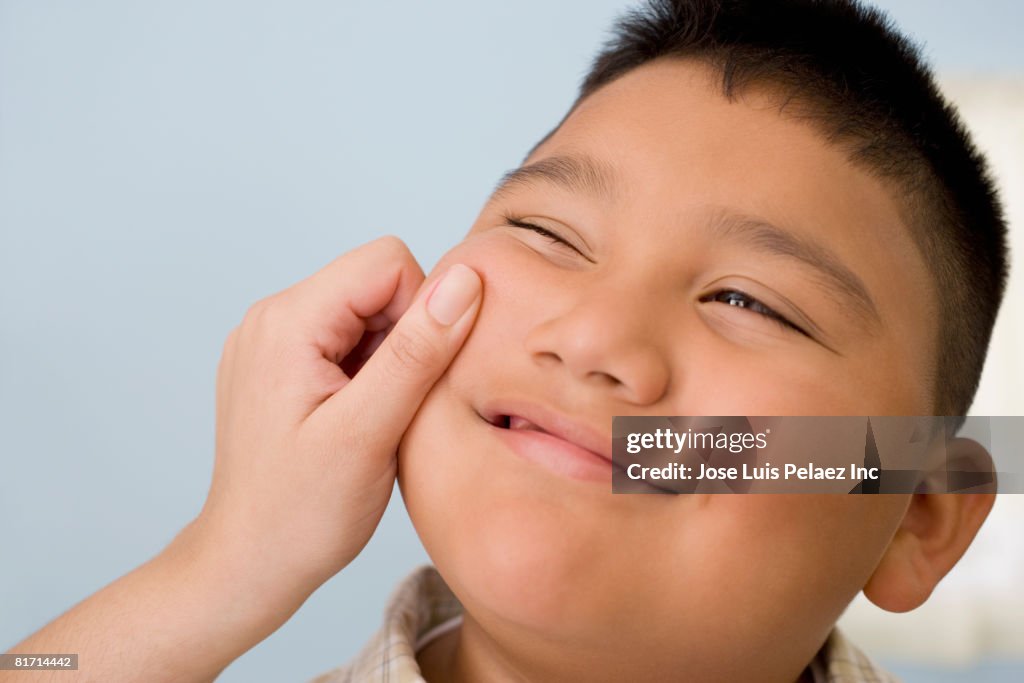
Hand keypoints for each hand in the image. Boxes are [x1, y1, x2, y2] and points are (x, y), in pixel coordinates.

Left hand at [4, 237, 480, 682]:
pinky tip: (360, 421)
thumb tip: (463, 281)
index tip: (413, 380)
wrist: (248, 564)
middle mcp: (272, 317)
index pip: (388, 262)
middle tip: (394, 408)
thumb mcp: (368, 432)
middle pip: (377, 283)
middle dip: (406, 339)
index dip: (423, 312)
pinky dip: (370, 372)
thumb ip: (416, 351)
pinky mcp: (280, 364)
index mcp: (287, 321)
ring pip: (367, 312)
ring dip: (390, 359)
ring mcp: (272, 340)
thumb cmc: (301, 513)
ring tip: (375, 421)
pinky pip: (346, 339)